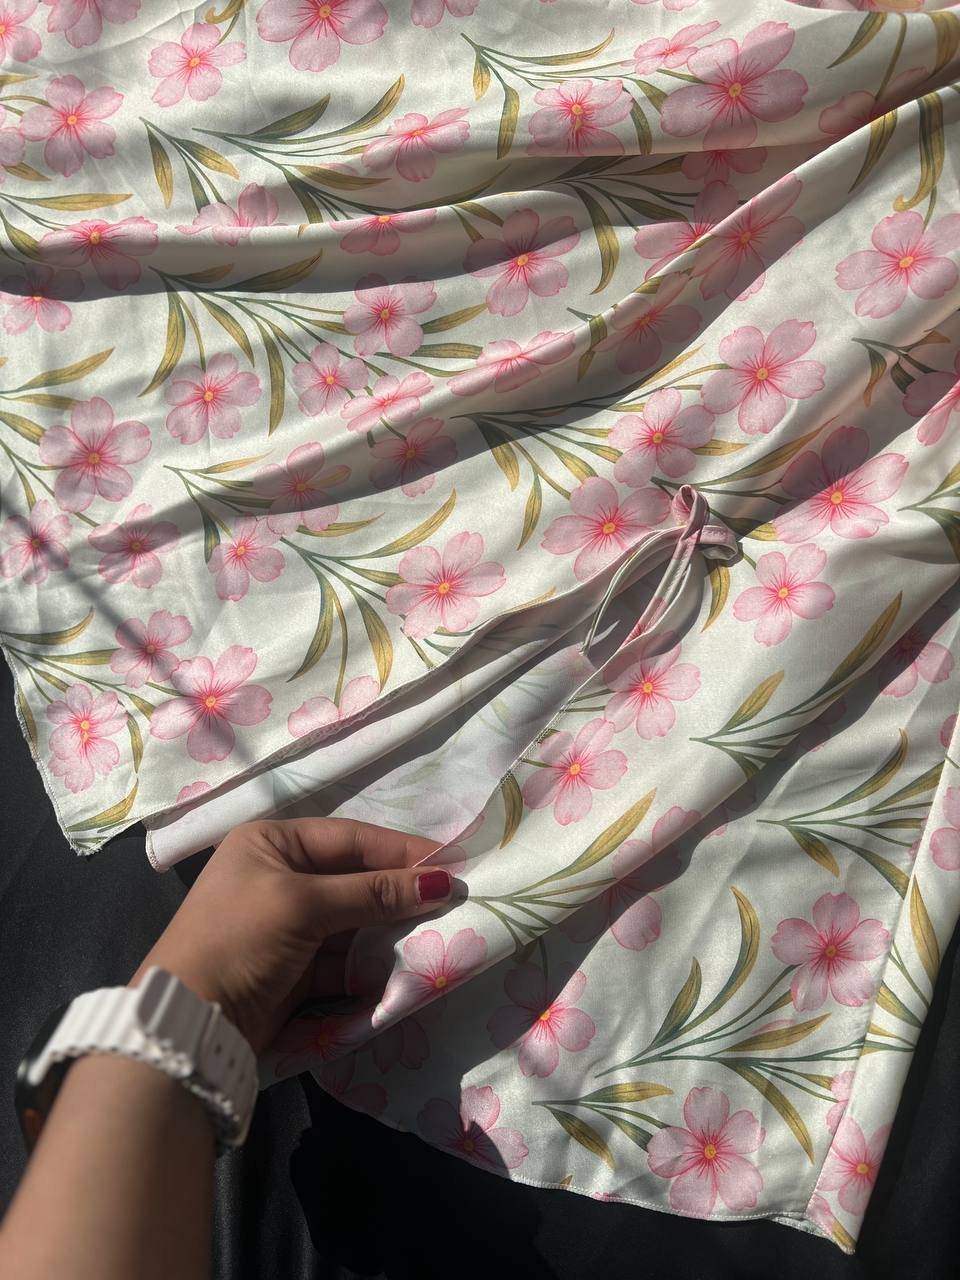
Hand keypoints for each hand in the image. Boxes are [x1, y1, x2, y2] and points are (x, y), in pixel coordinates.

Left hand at [130, 818, 451, 1053]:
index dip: (401, 852)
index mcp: (272, 844)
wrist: (189, 1022)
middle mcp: (280, 876)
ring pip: (356, 921)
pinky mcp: (296, 969)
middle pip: (356, 879)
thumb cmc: (240, 938)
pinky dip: (371, 965)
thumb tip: (441, 883)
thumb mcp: (305, 906)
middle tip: (452, 901)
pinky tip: (403, 967)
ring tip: (436, 934)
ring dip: (390, 931)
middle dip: (400, 893)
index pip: (350, 839)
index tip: (450, 864)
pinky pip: (346, 958)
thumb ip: (374, 893)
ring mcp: (288, 925)